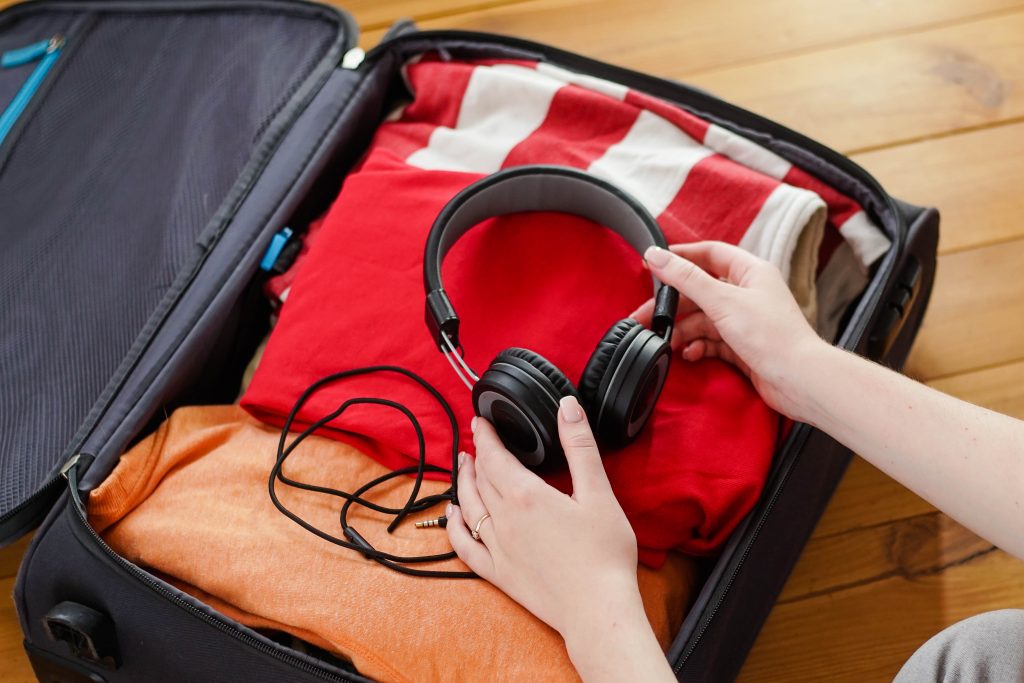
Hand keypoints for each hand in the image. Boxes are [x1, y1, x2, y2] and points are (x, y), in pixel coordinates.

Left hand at [447, 396, 673, 680]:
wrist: (598, 611)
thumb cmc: (604, 555)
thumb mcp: (599, 493)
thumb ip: (580, 447)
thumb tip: (568, 407)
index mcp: (526, 496)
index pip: (495, 456)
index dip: (486, 436)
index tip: (480, 421)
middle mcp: (504, 520)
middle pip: (481, 479)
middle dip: (477, 456)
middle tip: (477, 441)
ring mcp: (498, 548)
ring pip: (470, 507)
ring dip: (463, 483)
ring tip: (463, 467)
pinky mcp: (499, 573)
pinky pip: (466, 547)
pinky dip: (456, 527)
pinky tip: (455, 516)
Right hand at [634, 241, 827, 421]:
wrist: (799, 380)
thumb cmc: (772, 336)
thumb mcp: (722, 301)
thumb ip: (686, 278)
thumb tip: (656, 255)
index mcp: (750, 271)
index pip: (709, 254)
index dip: (680, 257)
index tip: (652, 264)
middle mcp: (748, 293)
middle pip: (700, 290)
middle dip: (672, 304)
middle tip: (644, 315)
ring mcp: (745, 321)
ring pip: (703, 319)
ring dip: (682, 330)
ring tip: (664, 341)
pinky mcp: (742, 346)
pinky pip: (711, 341)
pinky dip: (697, 346)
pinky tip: (689, 354)